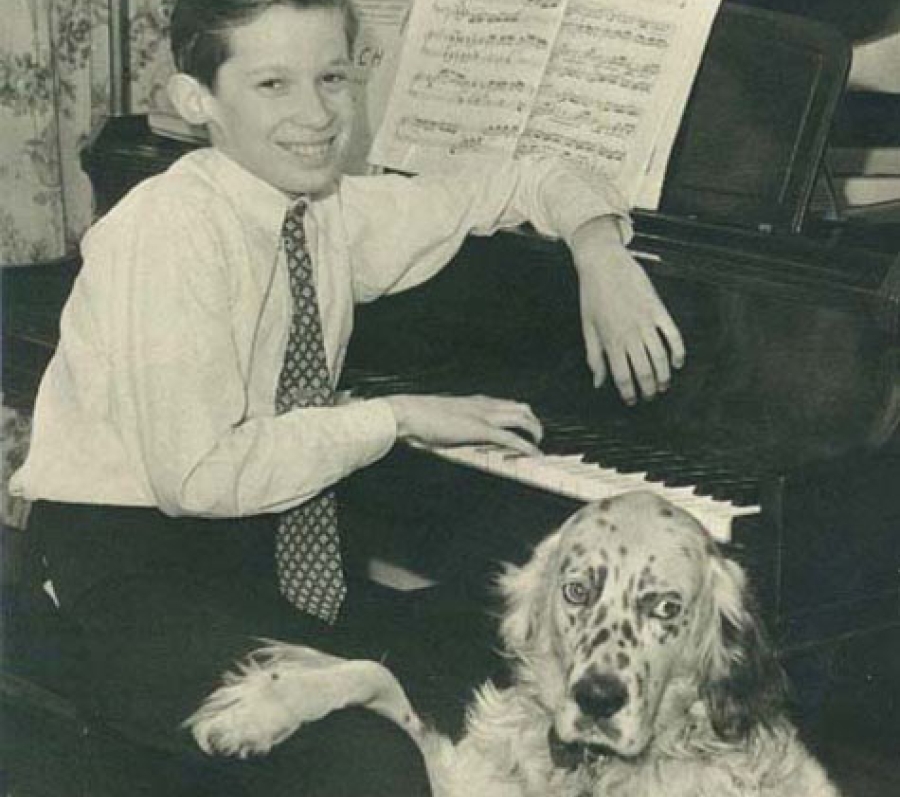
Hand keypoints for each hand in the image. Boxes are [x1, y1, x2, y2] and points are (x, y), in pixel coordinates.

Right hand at [384, 394, 542, 454]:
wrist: (407, 412)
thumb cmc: (416, 417)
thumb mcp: (440, 418)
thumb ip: (451, 424)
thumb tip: (450, 435)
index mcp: (473, 402)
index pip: (505, 403)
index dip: (519, 415)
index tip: (524, 426)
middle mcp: (483, 405)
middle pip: (520, 407)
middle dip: (533, 422)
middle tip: (536, 438)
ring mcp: (483, 416)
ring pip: (522, 418)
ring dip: (535, 431)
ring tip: (538, 447)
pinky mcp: (480, 429)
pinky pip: (511, 437)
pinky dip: (526, 446)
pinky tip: (534, 454)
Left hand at [571, 218, 685, 404]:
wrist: (603, 263)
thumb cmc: (592, 296)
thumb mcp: (588, 328)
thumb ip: (594, 357)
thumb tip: (598, 383)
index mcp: (610, 341)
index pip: (622, 377)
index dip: (628, 393)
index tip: (631, 401)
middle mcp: (629, 334)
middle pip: (644, 371)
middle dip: (649, 389)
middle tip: (651, 396)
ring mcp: (646, 321)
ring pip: (660, 357)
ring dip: (664, 376)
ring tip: (663, 385)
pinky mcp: (658, 309)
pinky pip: (673, 335)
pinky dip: (678, 352)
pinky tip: (678, 363)